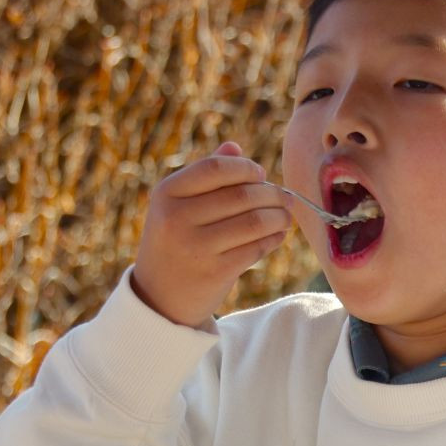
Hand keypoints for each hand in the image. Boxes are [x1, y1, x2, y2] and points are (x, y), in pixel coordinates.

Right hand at [131, 142, 290, 326]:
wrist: (159, 297)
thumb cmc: (175, 242)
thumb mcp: (177, 206)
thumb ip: (204, 175)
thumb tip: (235, 148)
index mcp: (166, 194)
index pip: (216, 168)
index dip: (246, 168)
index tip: (261, 175)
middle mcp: (177, 218)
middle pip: (242, 195)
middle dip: (272, 194)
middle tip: (285, 197)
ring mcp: (196, 246)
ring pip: (255, 221)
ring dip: (279, 217)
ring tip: (285, 216)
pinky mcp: (215, 271)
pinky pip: (257, 248)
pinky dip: (273, 239)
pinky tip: (277, 236)